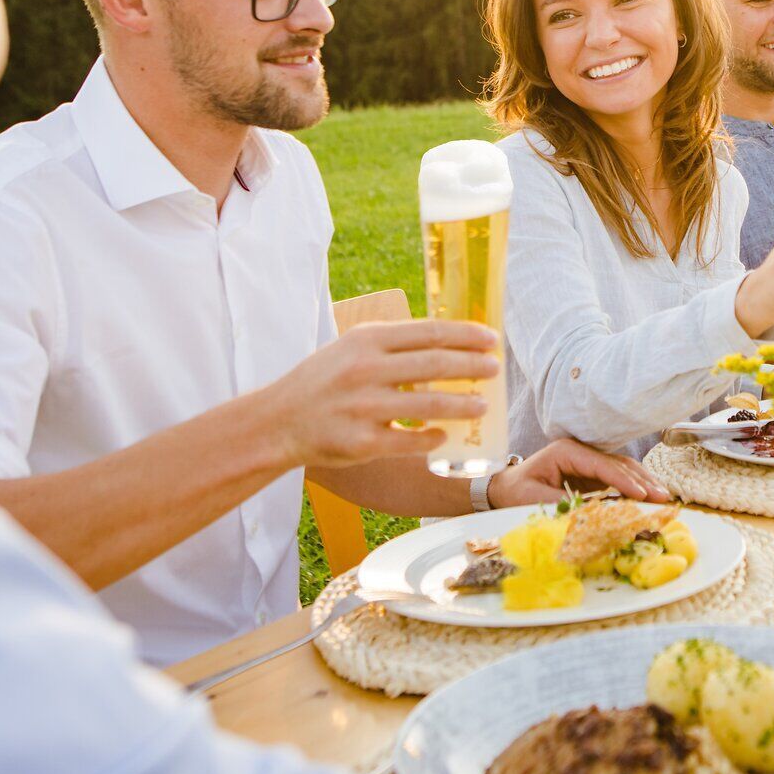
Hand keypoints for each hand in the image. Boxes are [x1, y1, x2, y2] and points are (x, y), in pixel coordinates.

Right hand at [256, 320, 498, 469]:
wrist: (276, 421)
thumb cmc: (322, 381)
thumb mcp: (351, 348)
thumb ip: (393, 343)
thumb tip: (448, 342)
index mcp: (367, 340)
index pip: (430, 332)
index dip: (466, 335)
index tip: (491, 339)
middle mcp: (366, 369)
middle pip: (436, 364)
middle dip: (473, 366)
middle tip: (496, 369)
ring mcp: (365, 407)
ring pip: (430, 404)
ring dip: (464, 404)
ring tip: (484, 405)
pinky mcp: (362, 442)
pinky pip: (411, 440)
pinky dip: (433, 437)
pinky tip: (446, 435)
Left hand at [487, 438, 672, 505]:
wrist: (502, 488)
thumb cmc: (515, 491)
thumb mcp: (534, 499)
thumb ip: (564, 503)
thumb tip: (592, 513)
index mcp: (566, 451)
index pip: (602, 465)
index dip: (624, 480)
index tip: (642, 495)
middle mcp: (580, 451)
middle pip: (618, 463)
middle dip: (642, 480)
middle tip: (663, 497)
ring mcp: (587, 461)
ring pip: (622, 468)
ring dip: (643, 482)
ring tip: (663, 497)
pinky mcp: (590, 474)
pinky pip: (617, 478)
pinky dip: (634, 487)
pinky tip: (649, 496)